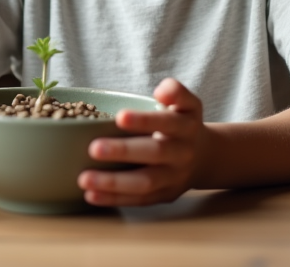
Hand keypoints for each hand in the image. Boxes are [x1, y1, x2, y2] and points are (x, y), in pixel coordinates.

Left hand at [79, 77, 206, 205]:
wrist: (205, 158)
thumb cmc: (183, 124)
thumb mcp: (187, 103)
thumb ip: (175, 91)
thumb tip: (161, 90)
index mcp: (186, 127)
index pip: (168, 122)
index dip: (145, 120)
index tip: (120, 116)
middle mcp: (182, 153)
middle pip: (155, 153)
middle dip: (124, 151)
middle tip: (94, 148)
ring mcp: (174, 177)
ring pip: (145, 183)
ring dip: (113, 182)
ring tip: (84, 178)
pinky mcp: (164, 196)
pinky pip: (139, 200)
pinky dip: (114, 199)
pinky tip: (91, 195)